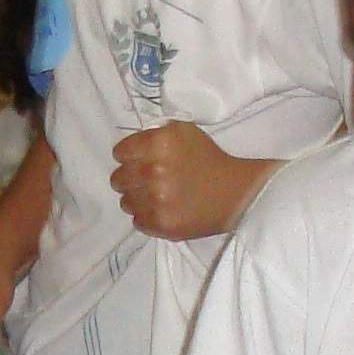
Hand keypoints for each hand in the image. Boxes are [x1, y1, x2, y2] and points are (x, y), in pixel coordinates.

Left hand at [112, 121, 251, 238]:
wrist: (235, 193)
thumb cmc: (209, 159)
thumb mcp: (184, 131)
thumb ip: (155, 133)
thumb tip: (134, 144)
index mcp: (158, 144)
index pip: (120, 153)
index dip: (128, 157)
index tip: (138, 161)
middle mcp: (153, 171)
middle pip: (118, 179)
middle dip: (130, 178)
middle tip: (146, 180)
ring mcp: (155, 200)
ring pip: (125, 202)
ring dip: (137, 199)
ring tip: (156, 197)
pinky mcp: (160, 224)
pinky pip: (137, 221)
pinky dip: (147, 216)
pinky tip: (162, 210)